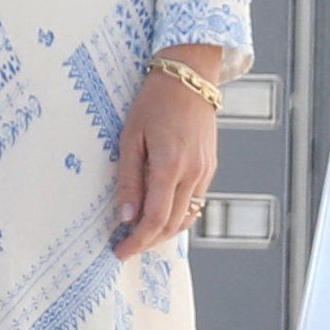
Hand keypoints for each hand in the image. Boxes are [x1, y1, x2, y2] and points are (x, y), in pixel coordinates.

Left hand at [111, 49, 223, 260]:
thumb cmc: (153, 102)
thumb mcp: (130, 138)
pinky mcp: (210, 168)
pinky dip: (176, 216)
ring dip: (163, 233)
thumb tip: (125, 217)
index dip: (137, 241)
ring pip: (186, 218)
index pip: (155, 219)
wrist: (189, 78)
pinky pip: (195, 203)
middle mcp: (193, 174)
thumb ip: (128, 180)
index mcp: (170, 166)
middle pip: (172, 225)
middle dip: (148, 242)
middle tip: (125, 247)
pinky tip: (159, 215)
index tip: (119, 251)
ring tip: (140, 236)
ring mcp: (206, 172)